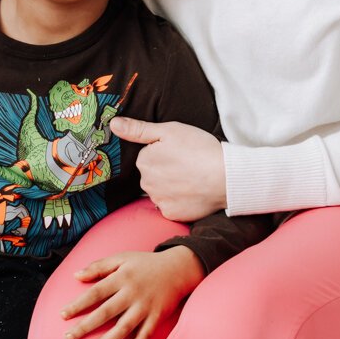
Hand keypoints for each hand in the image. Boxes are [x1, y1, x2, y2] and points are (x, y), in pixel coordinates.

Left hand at [61, 247, 203, 338]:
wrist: (178, 269)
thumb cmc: (145, 264)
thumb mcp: (122, 258)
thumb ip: (99, 266)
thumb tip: (76, 275)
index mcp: (121, 277)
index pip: (95, 293)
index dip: (78, 304)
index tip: (62, 315)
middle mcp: (132, 293)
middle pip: (105, 312)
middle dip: (86, 326)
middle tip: (68, 338)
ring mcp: (145, 307)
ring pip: (123, 328)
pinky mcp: (157, 318)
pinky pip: (143, 337)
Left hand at [111, 117, 226, 221]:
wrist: (226, 176)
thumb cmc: (200, 149)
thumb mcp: (169, 130)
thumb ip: (138, 129)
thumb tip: (113, 124)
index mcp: (144, 161)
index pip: (148, 156)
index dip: (165, 153)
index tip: (180, 152)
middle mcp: (146, 183)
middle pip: (152, 174)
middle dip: (166, 170)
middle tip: (188, 165)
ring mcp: (158, 200)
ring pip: (160, 191)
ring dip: (171, 186)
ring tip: (192, 178)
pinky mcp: (171, 214)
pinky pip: (170, 206)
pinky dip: (179, 201)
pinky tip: (192, 193)